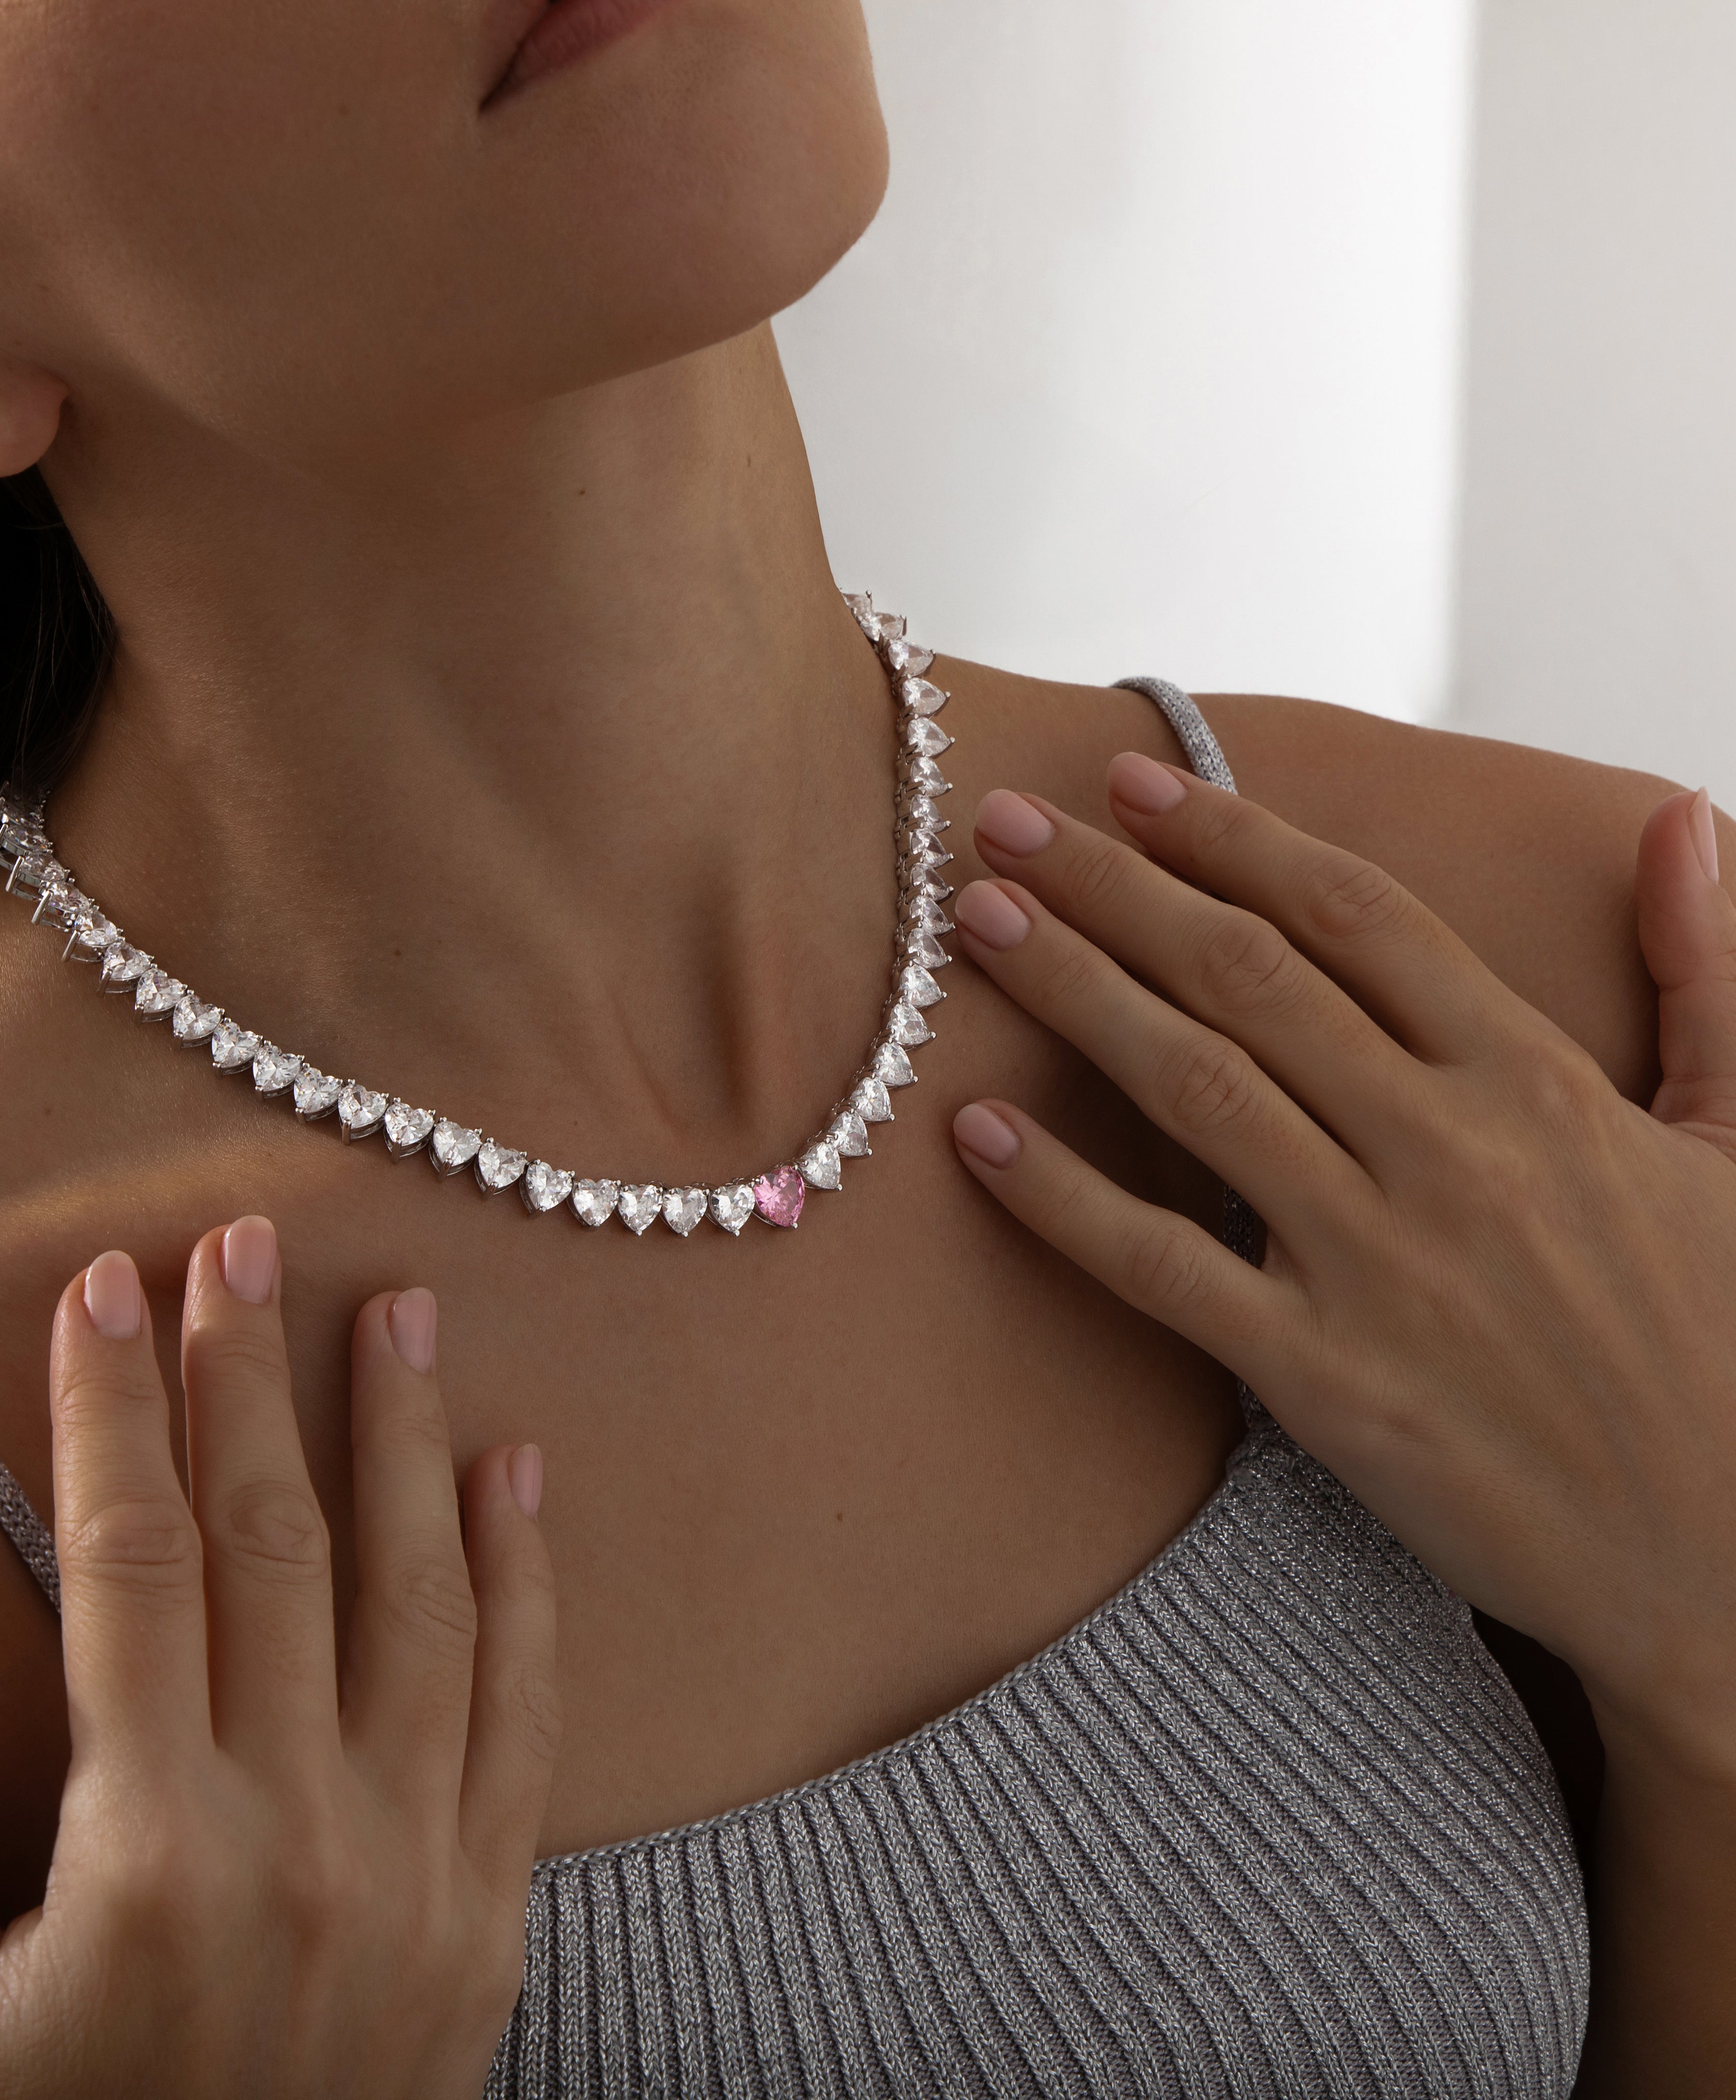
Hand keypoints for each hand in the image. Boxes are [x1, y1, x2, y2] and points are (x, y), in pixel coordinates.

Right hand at [0, 1219, 555, 2098]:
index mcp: (147, 1853)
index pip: (129, 1566)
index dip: (112, 1414)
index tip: (106, 1290)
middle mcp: (301, 1834)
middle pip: (274, 1546)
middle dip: (248, 1379)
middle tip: (244, 1245)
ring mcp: (417, 1863)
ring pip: (420, 1594)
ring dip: (403, 1436)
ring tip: (399, 1309)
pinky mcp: (492, 1900)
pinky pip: (523, 1704)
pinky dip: (525, 1576)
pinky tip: (516, 1468)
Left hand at [947, 759, 1735, 1777]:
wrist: (1726, 1554)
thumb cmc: (1724, 1340)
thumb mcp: (1735, 1137)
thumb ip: (1702, 973)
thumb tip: (1682, 817)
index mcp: (1536, 1081)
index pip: (1354, 914)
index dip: (1232, 835)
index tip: (1134, 781)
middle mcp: (1448, 1153)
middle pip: (1246, 977)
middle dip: (1113, 885)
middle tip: (1000, 822)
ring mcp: (1379, 1267)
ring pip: (1194, 1089)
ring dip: (1072, 990)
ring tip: (975, 922)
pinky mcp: (1324, 1382)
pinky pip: (1165, 1270)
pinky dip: (1064, 1199)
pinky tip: (979, 1136)